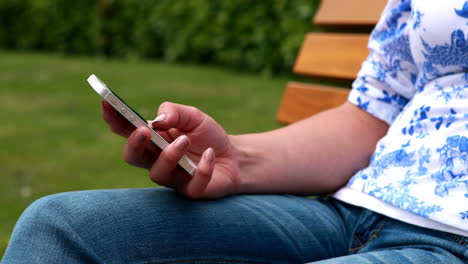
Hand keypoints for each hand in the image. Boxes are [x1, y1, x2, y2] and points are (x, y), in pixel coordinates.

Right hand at [101, 101, 239, 198]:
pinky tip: (209, 155)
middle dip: (134, 144)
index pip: (126, 130)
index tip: (106, 103)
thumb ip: (174, 112)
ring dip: (169, 155)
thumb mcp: (193, 116)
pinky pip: (191, 185)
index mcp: (152, 139)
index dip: (113, 118)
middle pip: (133, 157)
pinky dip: (201, 169)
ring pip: (158, 174)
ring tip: (185, 140)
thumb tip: (158, 121)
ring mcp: (172, 178)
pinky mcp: (191, 191)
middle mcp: (156, 160)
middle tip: (145, 130)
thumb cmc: (207, 135)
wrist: (234, 156)